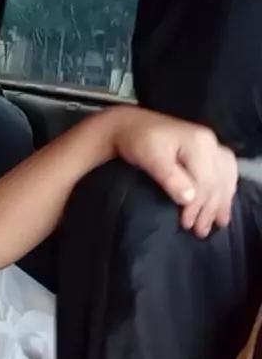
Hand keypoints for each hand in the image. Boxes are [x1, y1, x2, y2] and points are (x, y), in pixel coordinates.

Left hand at [112, 108, 237, 237]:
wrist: (131, 126)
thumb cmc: (137, 142)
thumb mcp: (151, 160)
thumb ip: (170, 178)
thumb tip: (189, 199)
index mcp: (198, 143)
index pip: (205, 181)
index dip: (197, 206)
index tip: (186, 224)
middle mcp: (210, 142)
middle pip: (217, 181)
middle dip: (209, 209)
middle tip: (199, 232)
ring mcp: (211, 144)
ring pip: (225, 177)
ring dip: (221, 201)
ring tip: (218, 223)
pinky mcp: (208, 148)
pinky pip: (226, 170)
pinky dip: (226, 187)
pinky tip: (225, 200)